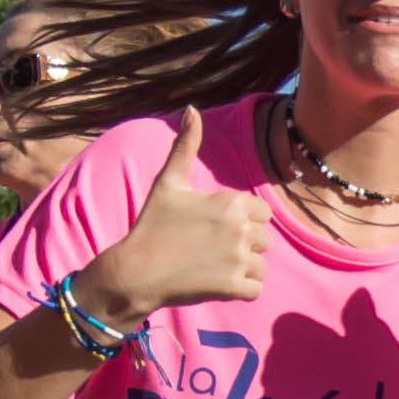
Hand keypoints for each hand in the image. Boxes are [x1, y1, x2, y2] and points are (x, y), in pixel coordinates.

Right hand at [74, 110, 271, 321]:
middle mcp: (240, 229)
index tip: (214, 228)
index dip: (242, 221)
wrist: (135, 271)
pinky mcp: (233, 288)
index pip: (261, 213)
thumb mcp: (168, 182)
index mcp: (232, 202)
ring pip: (261, 265)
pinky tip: (216, 282)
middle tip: (209, 249)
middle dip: (243, 245)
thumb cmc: (152, 225)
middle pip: (263, 239)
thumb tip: (192, 108)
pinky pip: (256, 289)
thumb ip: (186, 146)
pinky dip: (241, 290)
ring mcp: (238, 259)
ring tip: (212, 266)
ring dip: (243, 269)